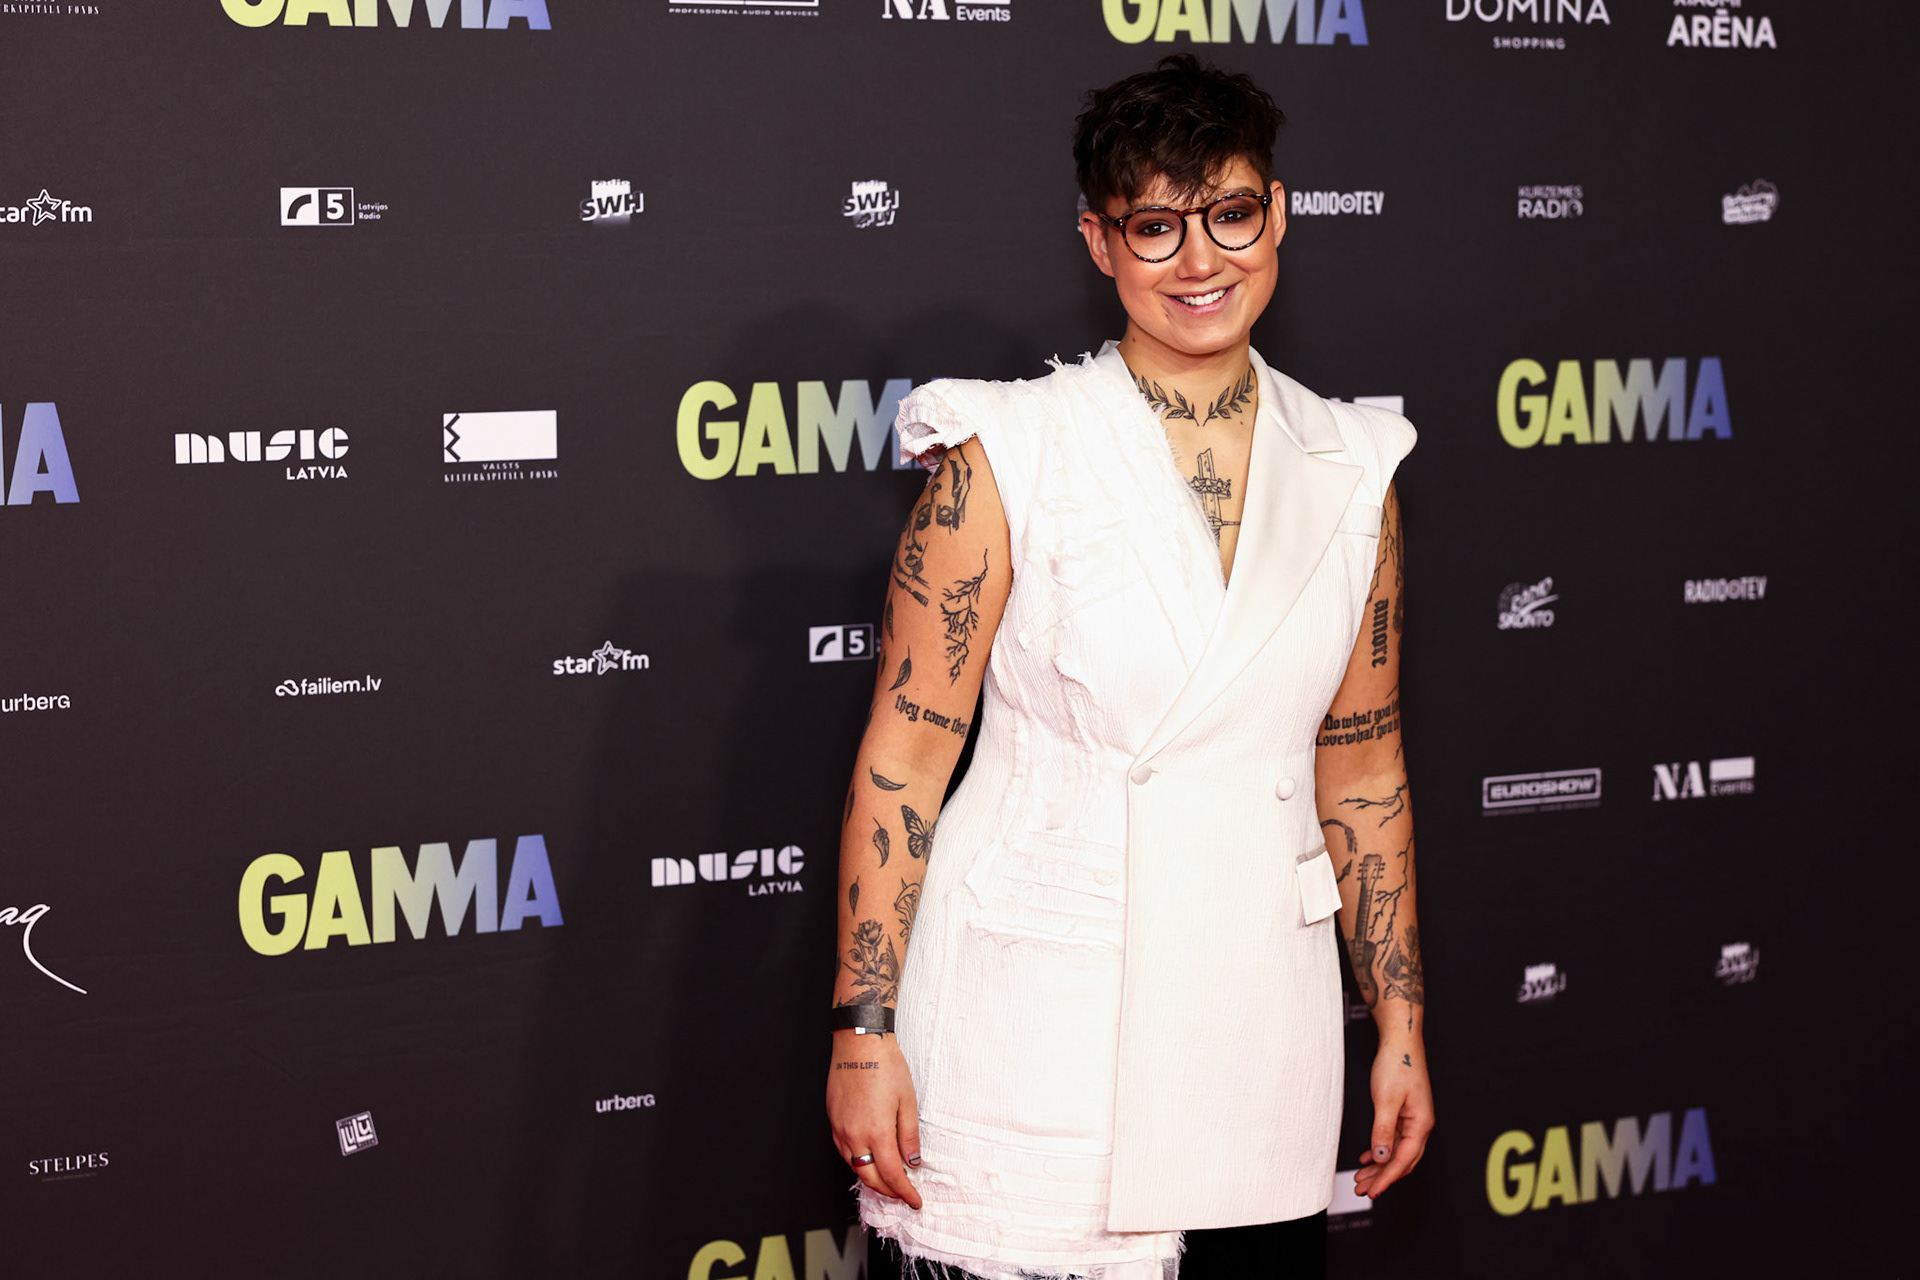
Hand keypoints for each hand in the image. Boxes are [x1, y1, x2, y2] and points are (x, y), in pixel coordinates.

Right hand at [826, 1030, 922, 1208]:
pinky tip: (869, 1158)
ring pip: (854, 1166)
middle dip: (888, 1191)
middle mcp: (854, 1135)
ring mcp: (840, 1128)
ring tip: (888, 1179)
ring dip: (871, 1178)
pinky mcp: (833, 1120)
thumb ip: (909, 1136)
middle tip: (903, 1194)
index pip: (891, 1176)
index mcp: (876, 1132)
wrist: (859, 1042)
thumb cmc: (885, 1066)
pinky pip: (844, 1151)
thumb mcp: (907, 1101)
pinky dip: (858, 1161)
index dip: (904, 1193)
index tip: (915, 1201)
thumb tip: (913, 1162)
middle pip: (870, 1178)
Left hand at [1354, 1034, 1433, 1199]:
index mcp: (1421, 1124)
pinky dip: (1380, 1150)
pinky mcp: (1404, 1113)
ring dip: (1380, 1166)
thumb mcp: (1386, 1099)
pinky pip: (1393, 1139)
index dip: (1387, 1178)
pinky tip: (1368, 1158)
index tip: (1372, 1192)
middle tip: (1362, 1190)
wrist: (1400, 1041)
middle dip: (1383, 1177)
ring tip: (1362, 1178)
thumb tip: (1382, 1156)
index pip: (1404, 1160)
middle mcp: (1420, 1125)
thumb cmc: (1397, 1064)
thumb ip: (1383, 1130)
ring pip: (1396, 1151)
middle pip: (1402, 1160)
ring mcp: (1413, 1119)